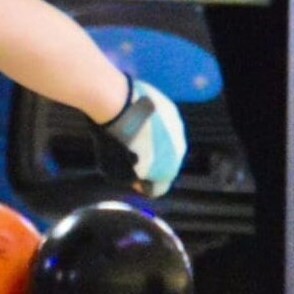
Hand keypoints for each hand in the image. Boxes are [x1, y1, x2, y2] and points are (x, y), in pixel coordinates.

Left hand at [99, 76, 186, 198]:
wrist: (119, 104)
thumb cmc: (114, 141)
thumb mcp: (114, 170)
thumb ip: (130, 179)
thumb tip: (138, 181)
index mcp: (167, 171)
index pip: (158, 188)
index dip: (143, 184)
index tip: (131, 177)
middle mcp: (179, 152)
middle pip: (165, 163)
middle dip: (151, 162)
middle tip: (131, 154)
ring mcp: (177, 130)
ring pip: (166, 141)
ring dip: (154, 141)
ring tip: (132, 134)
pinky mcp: (172, 110)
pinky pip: (163, 123)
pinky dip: (153, 123)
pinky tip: (136, 117)